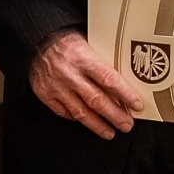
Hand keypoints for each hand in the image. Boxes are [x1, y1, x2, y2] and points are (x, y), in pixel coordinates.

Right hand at [28, 31, 143, 139]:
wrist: (36, 42)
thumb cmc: (66, 42)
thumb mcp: (88, 43)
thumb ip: (102, 61)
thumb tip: (125, 80)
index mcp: (83, 58)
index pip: (109, 79)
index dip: (125, 94)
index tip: (137, 105)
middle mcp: (70, 74)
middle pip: (97, 100)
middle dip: (115, 115)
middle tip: (127, 124)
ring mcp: (57, 87)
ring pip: (81, 112)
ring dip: (98, 125)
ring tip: (110, 132)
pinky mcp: (46, 95)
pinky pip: (64, 113)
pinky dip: (77, 119)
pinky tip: (87, 122)